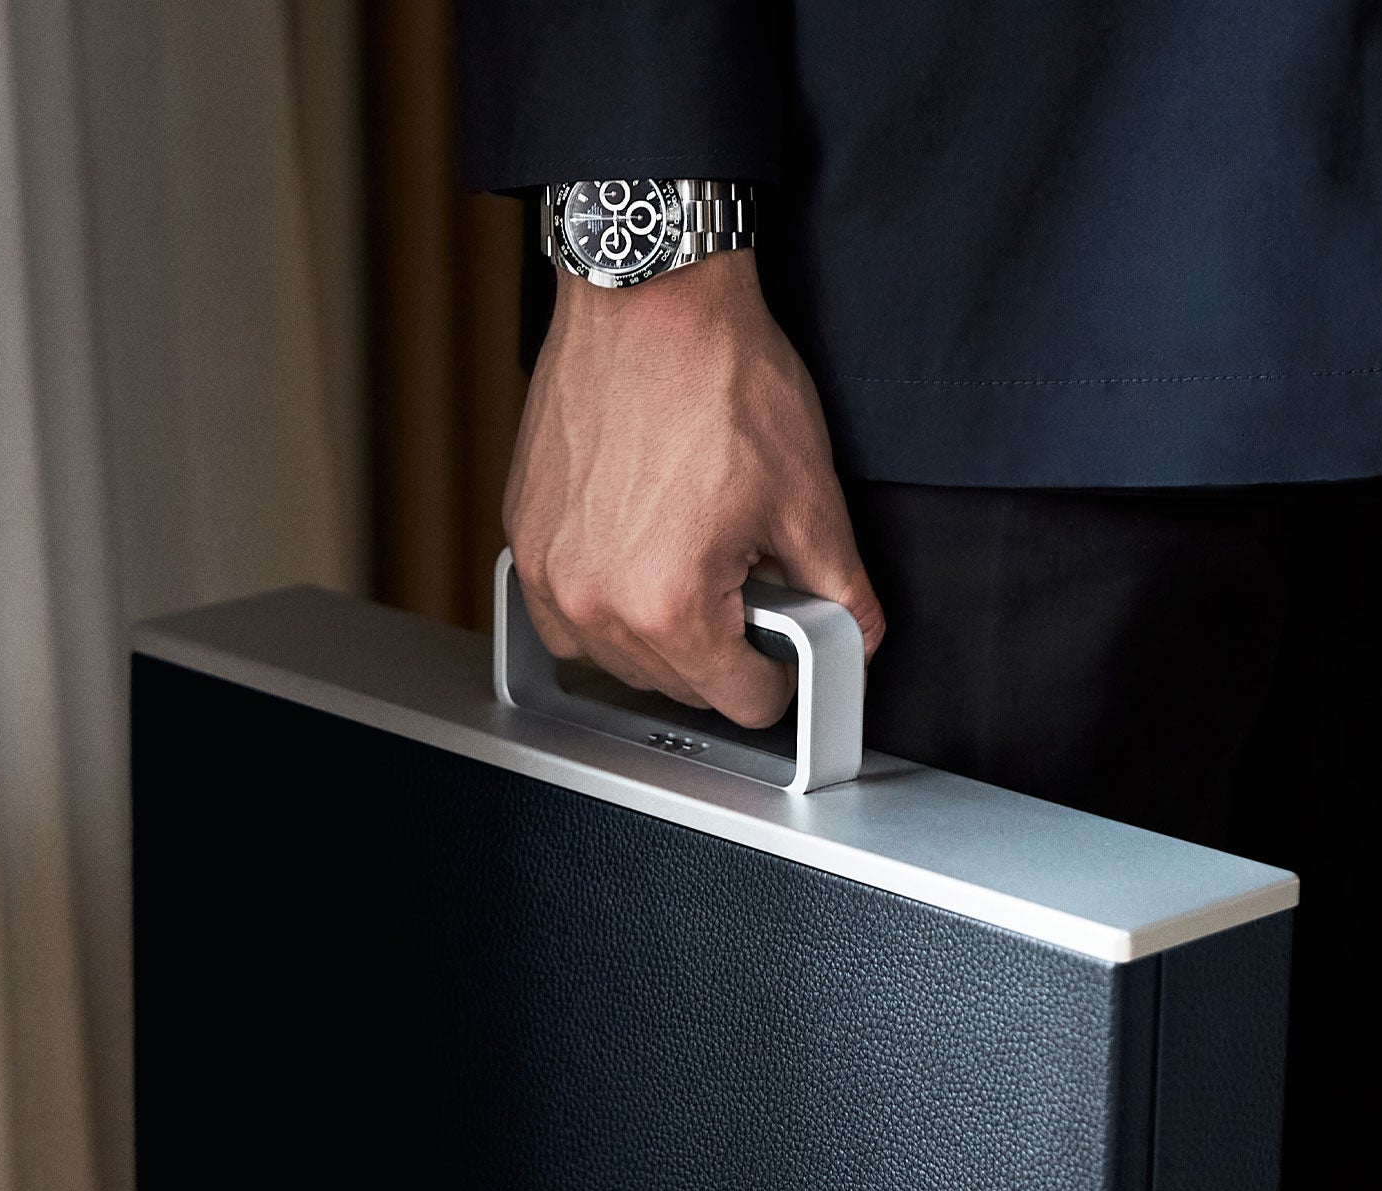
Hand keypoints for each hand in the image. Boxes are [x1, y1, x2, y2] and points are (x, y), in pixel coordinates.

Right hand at [505, 250, 883, 728]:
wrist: (648, 294)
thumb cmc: (719, 375)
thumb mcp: (809, 495)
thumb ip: (842, 592)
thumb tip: (858, 640)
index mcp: (669, 607)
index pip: (740, 703)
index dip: (779, 679)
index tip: (785, 650)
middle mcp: (595, 603)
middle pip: (677, 689)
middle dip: (721, 649)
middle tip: (746, 583)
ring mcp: (549, 573)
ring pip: (617, 661)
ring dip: (661, 635)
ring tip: (693, 563)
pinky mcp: (523, 539)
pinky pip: (566, 617)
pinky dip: (606, 606)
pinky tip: (640, 558)